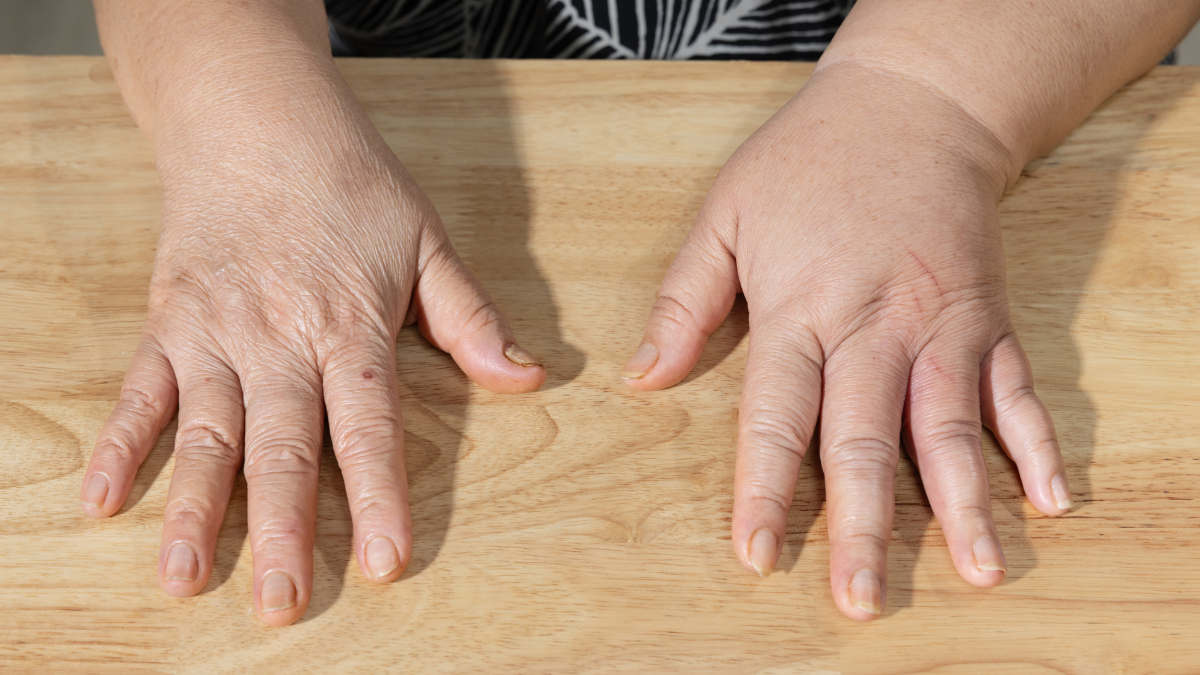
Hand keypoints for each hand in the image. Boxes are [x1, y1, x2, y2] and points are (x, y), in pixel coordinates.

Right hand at [78, 101, 544, 625]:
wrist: (257, 117)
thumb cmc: (351, 181)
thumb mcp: (427, 241)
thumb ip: (469, 316)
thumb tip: (526, 376)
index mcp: (348, 326)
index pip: (368, 427)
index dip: (380, 496)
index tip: (385, 562)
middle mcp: (278, 340)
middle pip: (283, 448)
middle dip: (284, 530)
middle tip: (281, 602)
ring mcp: (216, 335)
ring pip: (206, 434)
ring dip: (194, 510)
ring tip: (184, 580)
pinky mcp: (168, 323)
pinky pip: (140, 392)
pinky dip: (121, 445)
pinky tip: (103, 501)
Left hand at [622, 64, 1070, 619]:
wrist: (913, 104)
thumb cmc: (806, 161)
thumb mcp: (724, 213)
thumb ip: (684, 300)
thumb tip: (643, 377)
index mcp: (802, 308)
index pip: (779, 418)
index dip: (767, 491)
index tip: (759, 556)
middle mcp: (875, 327)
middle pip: (868, 440)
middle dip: (865, 525)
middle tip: (862, 600)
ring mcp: (941, 325)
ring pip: (949, 427)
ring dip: (962, 504)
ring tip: (975, 572)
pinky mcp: (987, 316)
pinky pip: (1014, 388)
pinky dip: (1034, 444)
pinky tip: (1046, 499)